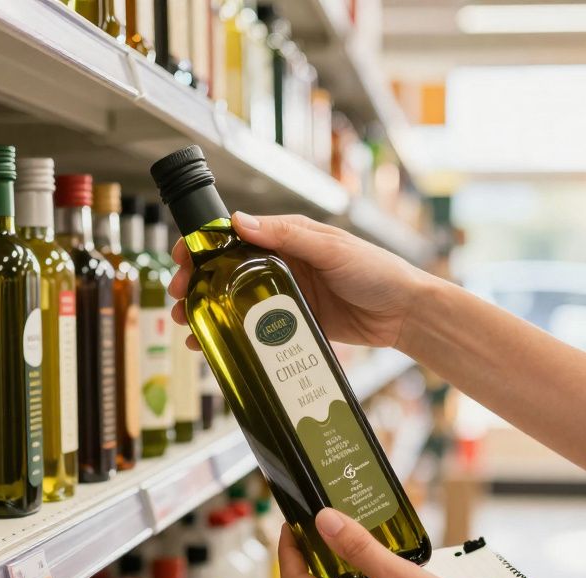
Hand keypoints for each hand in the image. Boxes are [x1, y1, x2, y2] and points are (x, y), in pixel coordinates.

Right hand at [167, 212, 434, 348]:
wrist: (407, 314)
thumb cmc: (378, 271)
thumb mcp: (331, 248)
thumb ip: (288, 235)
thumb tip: (241, 222)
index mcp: (288, 238)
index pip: (234, 236)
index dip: (203, 245)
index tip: (181, 256)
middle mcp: (282, 265)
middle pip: (225, 273)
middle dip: (196, 284)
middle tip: (178, 298)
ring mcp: (286, 297)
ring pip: (235, 303)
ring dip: (207, 313)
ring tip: (187, 325)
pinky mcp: (294, 325)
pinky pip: (256, 330)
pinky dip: (232, 337)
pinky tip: (214, 347)